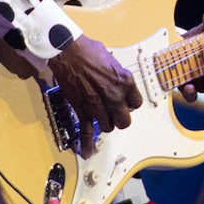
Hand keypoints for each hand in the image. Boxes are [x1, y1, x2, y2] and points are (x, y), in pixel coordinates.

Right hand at [46, 35, 143, 157]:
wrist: (67, 51)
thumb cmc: (88, 51)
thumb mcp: (112, 61)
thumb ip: (118, 77)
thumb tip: (117, 83)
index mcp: (125, 82)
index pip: (136, 103)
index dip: (129, 102)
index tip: (125, 101)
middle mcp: (114, 96)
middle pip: (125, 121)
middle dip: (120, 117)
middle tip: (114, 111)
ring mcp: (98, 106)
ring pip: (108, 127)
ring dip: (105, 122)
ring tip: (100, 115)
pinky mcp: (82, 111)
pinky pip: (86, 132)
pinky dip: (86, 144)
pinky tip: (88, 151)